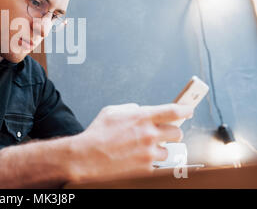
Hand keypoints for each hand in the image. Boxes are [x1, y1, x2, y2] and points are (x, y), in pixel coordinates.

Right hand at [67, 103, 193, 183]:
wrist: (87, 157)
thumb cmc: (97, 134)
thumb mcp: (111, 111)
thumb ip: (130, 108)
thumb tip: (140, 109)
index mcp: (142, 117)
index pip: (174, 111)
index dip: (185, 109)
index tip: (188, 110)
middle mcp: (149, 134)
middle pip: (177, 132)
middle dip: (172, 132)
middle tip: (164, 132)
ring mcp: (149, 152)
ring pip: (169, 150)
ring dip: (160, 148)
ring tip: (145, 148)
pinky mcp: (146, 168)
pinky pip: (157, 164)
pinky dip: (150, 161)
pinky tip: (137, 158)